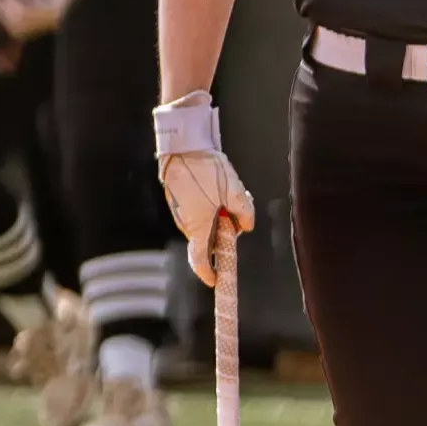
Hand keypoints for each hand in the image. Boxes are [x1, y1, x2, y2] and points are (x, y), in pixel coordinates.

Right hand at [154, 91, 256, 287]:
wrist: (182, 145)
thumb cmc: (206, 170)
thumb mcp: (234, 191)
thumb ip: (244, 212)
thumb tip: (247, 226)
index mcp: (198, 227)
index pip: (201, 260)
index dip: (209, 273)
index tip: (216, 280)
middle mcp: (186, 223)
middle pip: (208, 238)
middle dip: (225, 232)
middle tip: (238, 215)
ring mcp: (181, 211)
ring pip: (204, 222)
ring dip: (219, 215)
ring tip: (231, 193)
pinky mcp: (179, 199)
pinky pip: (198, 210)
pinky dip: (210, 205)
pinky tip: (219, 186)